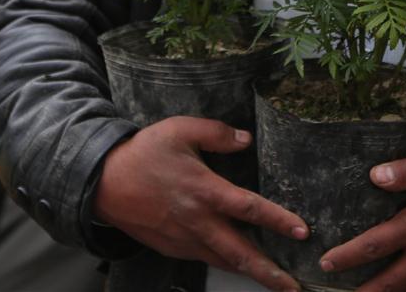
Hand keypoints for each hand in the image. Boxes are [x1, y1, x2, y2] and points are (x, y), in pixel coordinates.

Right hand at [94, 116, 307, 291]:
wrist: (103, 183)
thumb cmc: (144, 152)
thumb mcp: (182, 130)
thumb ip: (217, 134)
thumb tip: (246, 139)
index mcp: (204, 191)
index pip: (249, 209)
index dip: (278, 220)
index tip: (302, 231)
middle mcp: (197, 222)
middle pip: (240, 253)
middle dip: (269, 273)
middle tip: (294, 287)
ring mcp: (184, 240)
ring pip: (223, 262)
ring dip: (251, 273)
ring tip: (276, 282)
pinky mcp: (172, 248)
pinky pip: (205, 259)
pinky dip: (226, 265)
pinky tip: (240, 264)